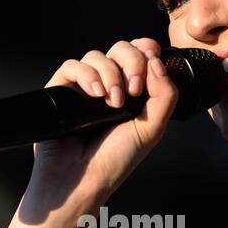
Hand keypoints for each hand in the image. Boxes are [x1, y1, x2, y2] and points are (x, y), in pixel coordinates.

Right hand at [29, 38, 177, 207]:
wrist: (83, 180)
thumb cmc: (115, 160)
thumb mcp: (152, 128)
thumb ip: (165, 94)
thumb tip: (156, 61)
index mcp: (133, 91)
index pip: (142, 52)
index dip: (147, 51)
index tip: (151, 66)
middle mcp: (110, 85)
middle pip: (121, 48)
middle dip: (131, 63)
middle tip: (133, 91)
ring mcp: (85, 86)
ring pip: (97, 55)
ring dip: (110, 74)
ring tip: (112, 102)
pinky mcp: (61, 90)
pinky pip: (72, 66)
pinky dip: (87, 75)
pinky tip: (95, 95)